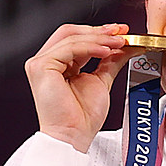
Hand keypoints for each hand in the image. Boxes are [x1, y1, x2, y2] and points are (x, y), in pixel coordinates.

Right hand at [26, 22, 134, 152]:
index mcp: (58, 63)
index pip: (76, 38)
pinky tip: (107, 51)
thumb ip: (110, 62)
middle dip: (99, 30)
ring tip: (119, 43)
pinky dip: (90, 47)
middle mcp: (46, 61)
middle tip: (122, 32)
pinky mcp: (41, 67)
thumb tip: (124, 47)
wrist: (74, 134)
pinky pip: (69, 48)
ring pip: (71, 37)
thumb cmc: (83, 116)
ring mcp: (40, 63)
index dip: (99, 32)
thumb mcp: (101, 81)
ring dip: (99, 38)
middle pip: (70, 32)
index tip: (122, 32)